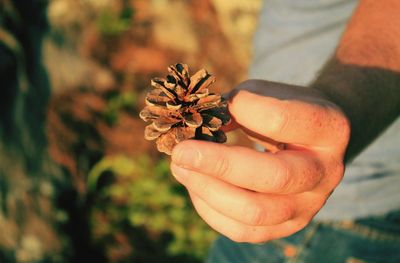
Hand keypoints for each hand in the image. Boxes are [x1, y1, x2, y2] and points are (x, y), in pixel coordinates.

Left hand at [170, 80, 349, 242]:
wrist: (316, 141)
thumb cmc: (286, 110)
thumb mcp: (269, 94)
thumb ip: (237, 106)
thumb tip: (196, 129)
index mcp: (328, 128)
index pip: (280, 120)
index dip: (239, 111)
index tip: (212, 108)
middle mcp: (326, 172)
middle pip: (273, 177)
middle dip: (218, 165)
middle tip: (180, 152)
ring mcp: (309, 205)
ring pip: (255, 212)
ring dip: (208, 190)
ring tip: (180, 168)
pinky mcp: (288, 225)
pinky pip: (244, 231)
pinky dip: (211, 210)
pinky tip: (195, 187)